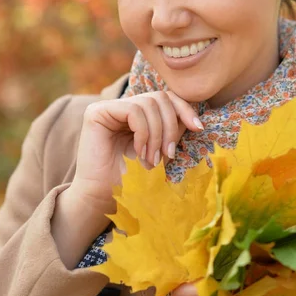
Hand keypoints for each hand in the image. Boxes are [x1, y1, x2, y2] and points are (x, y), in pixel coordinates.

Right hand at [68, 90, 202, 216]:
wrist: (104, 197)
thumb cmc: (132, 180)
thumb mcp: (161, 152)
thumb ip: (173, 131)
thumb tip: (193, 117)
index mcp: (138, 114)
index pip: (166, 98)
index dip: (184, 109)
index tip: (199, 128)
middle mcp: (122, 106)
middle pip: (160, 98)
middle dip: (170, 126)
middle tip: (168, 154)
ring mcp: (108, 107)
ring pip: (148, 103)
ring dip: (156, 134)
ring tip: (151, 159)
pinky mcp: (96, 112)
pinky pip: (132, 110)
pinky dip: (143, 132)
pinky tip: (138, 152)